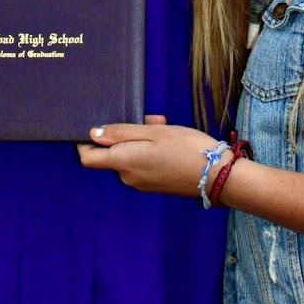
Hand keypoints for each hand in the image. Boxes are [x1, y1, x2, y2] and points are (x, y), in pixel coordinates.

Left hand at [78, 117, 210, 196]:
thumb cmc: (186, 148)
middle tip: (146, 119)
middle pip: (111, 154)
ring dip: (140, 139)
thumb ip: (121, 133)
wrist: (218, 176)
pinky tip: (168, 139)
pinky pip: (143, 165)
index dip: (86, 143)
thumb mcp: (153, 132)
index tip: (96, 126)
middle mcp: (128, 177)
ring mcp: (142, 184)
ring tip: (162, 125)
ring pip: (130, 156)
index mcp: (123, 162)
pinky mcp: (155, 185)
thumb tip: (93, 134)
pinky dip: (149, 151)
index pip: (88, 158)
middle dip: (124, 134)